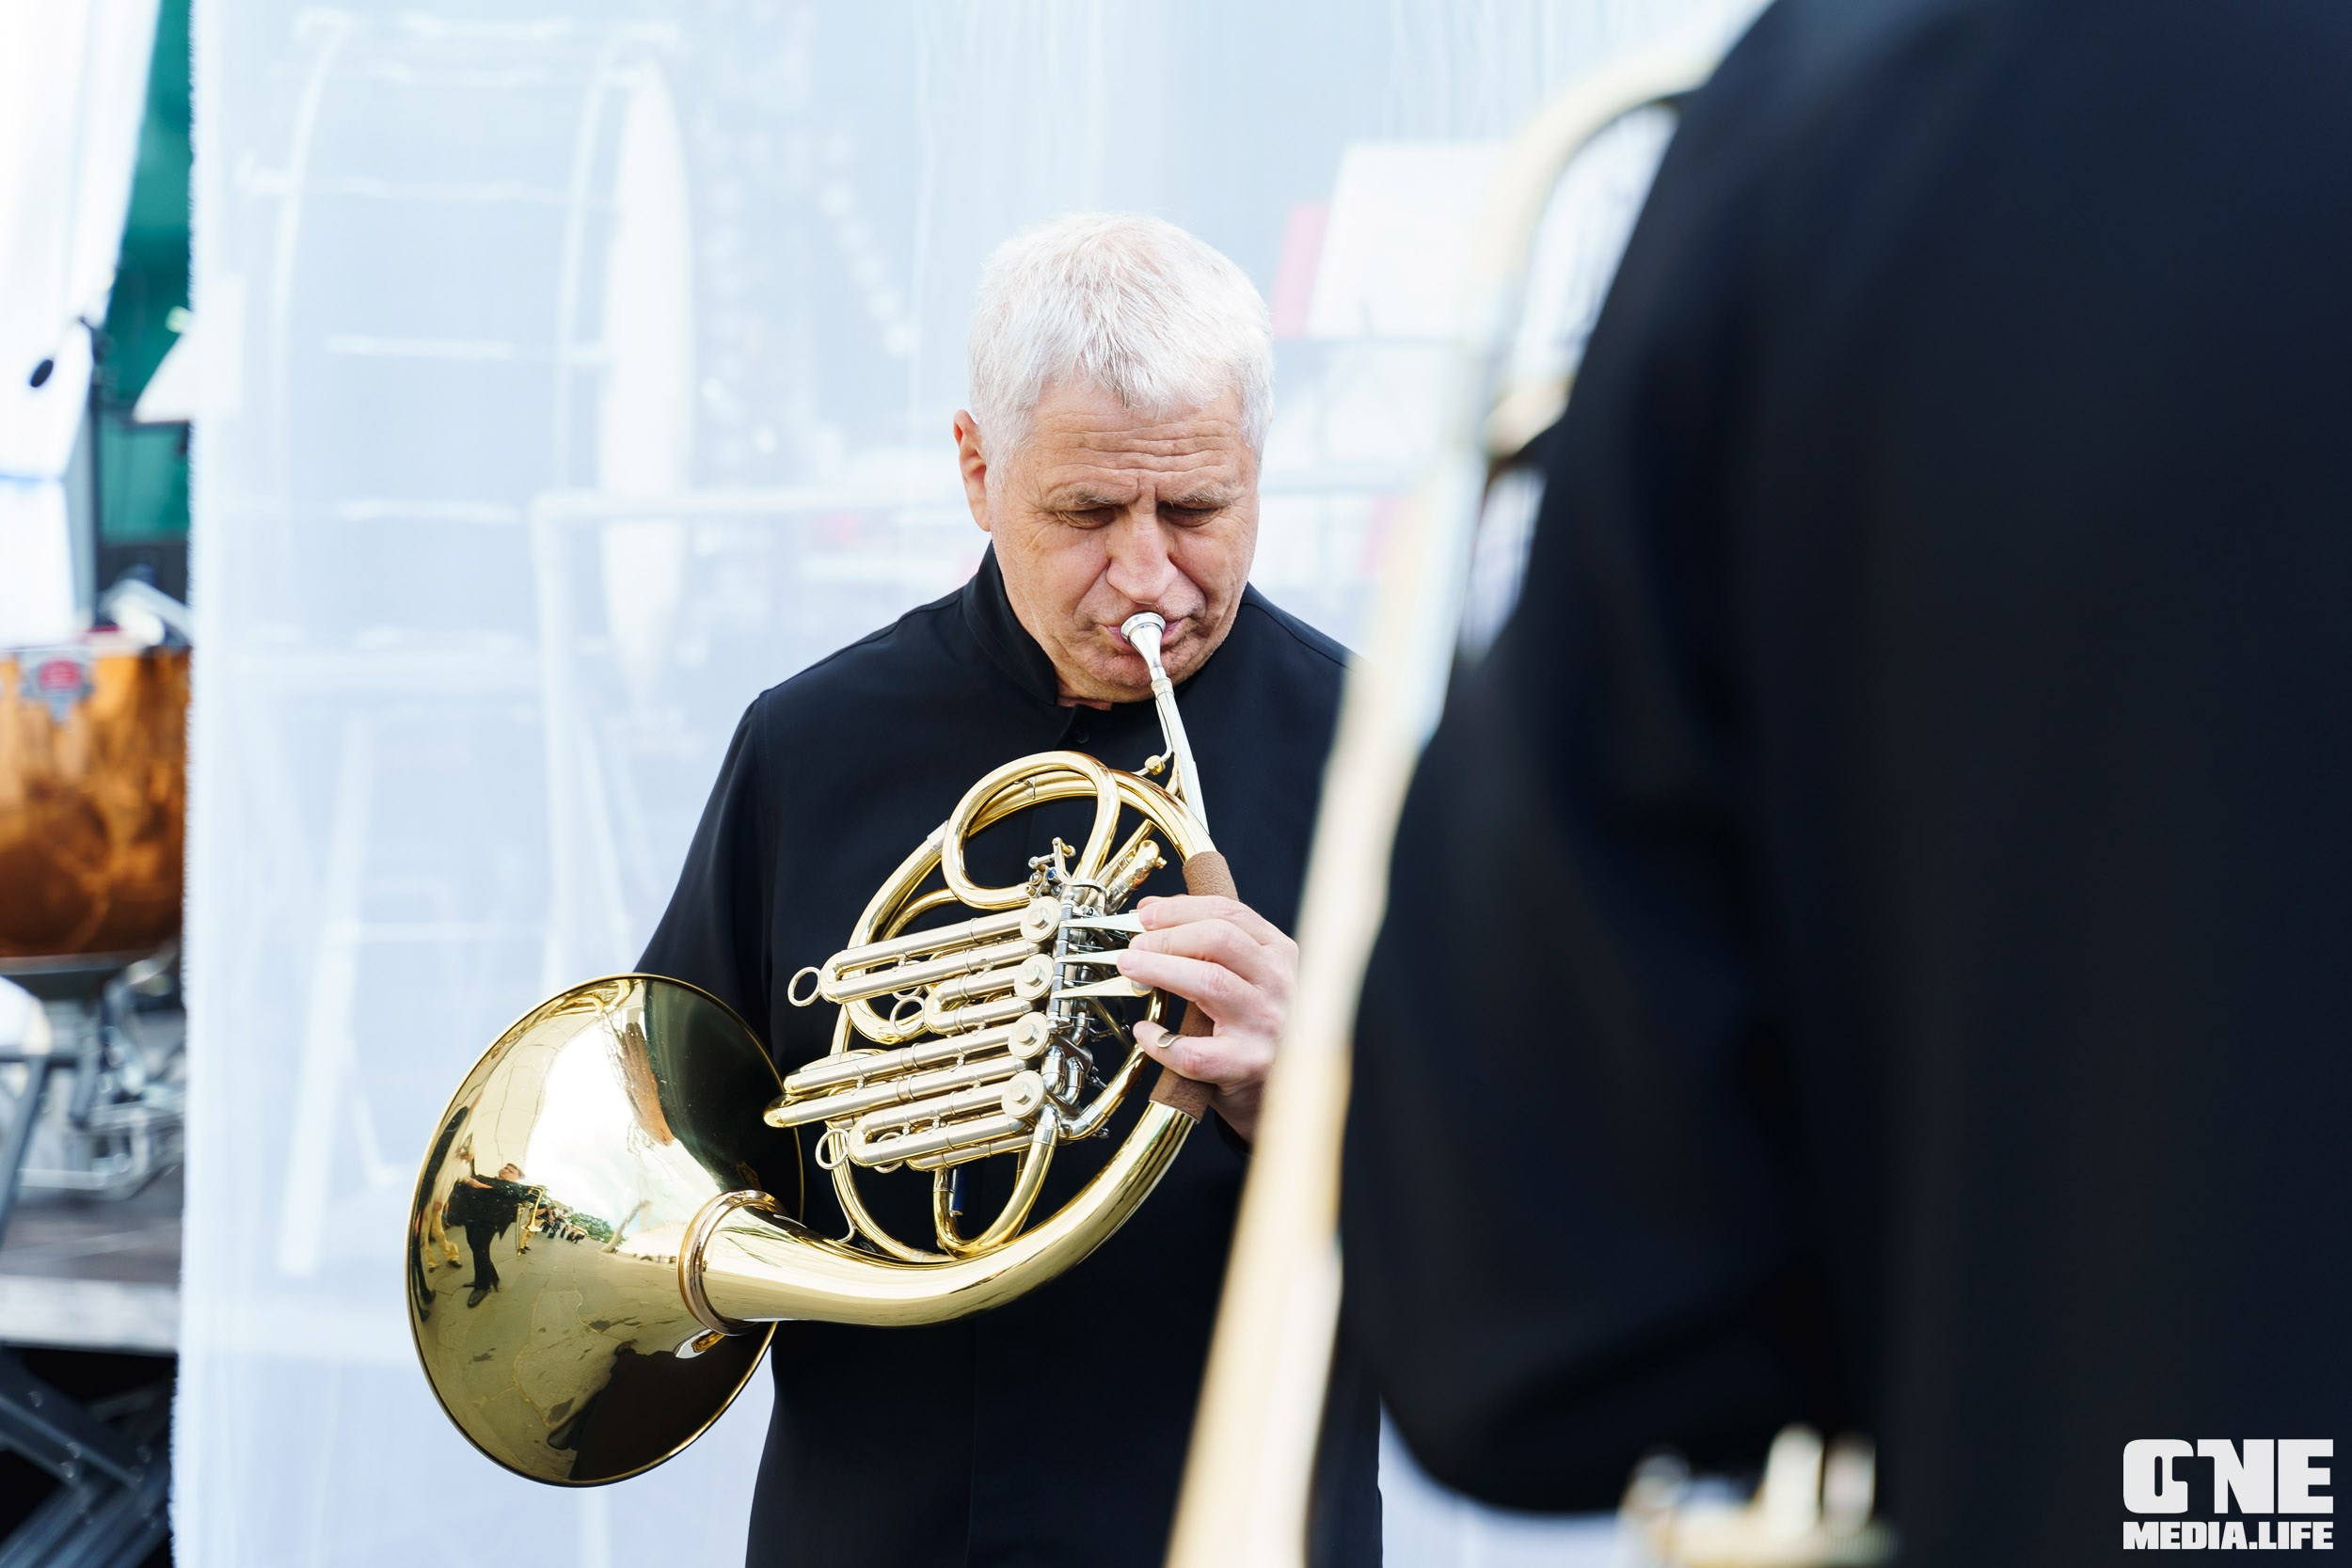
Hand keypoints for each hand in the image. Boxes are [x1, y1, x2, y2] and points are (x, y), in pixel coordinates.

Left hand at [1114, 893, 1296, 1141]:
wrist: (1276, 1089)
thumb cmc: (1249, 1025)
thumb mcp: (1244, 974)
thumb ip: (1206, 942)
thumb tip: (1149, 912)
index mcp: (1278, 953)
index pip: (1230, 914)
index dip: (1180, 910)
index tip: (1145, 915)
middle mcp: (1278, 984)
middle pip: (1220, 940)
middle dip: (1168, 937)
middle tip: (1134, 946)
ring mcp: (1265, 1025)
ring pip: (1210, 983)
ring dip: (1160, 970)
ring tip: (1130, 968)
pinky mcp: (1247, 1065)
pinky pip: (1194, 1051)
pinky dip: (1160, 1039)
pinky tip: (1144, 1031)